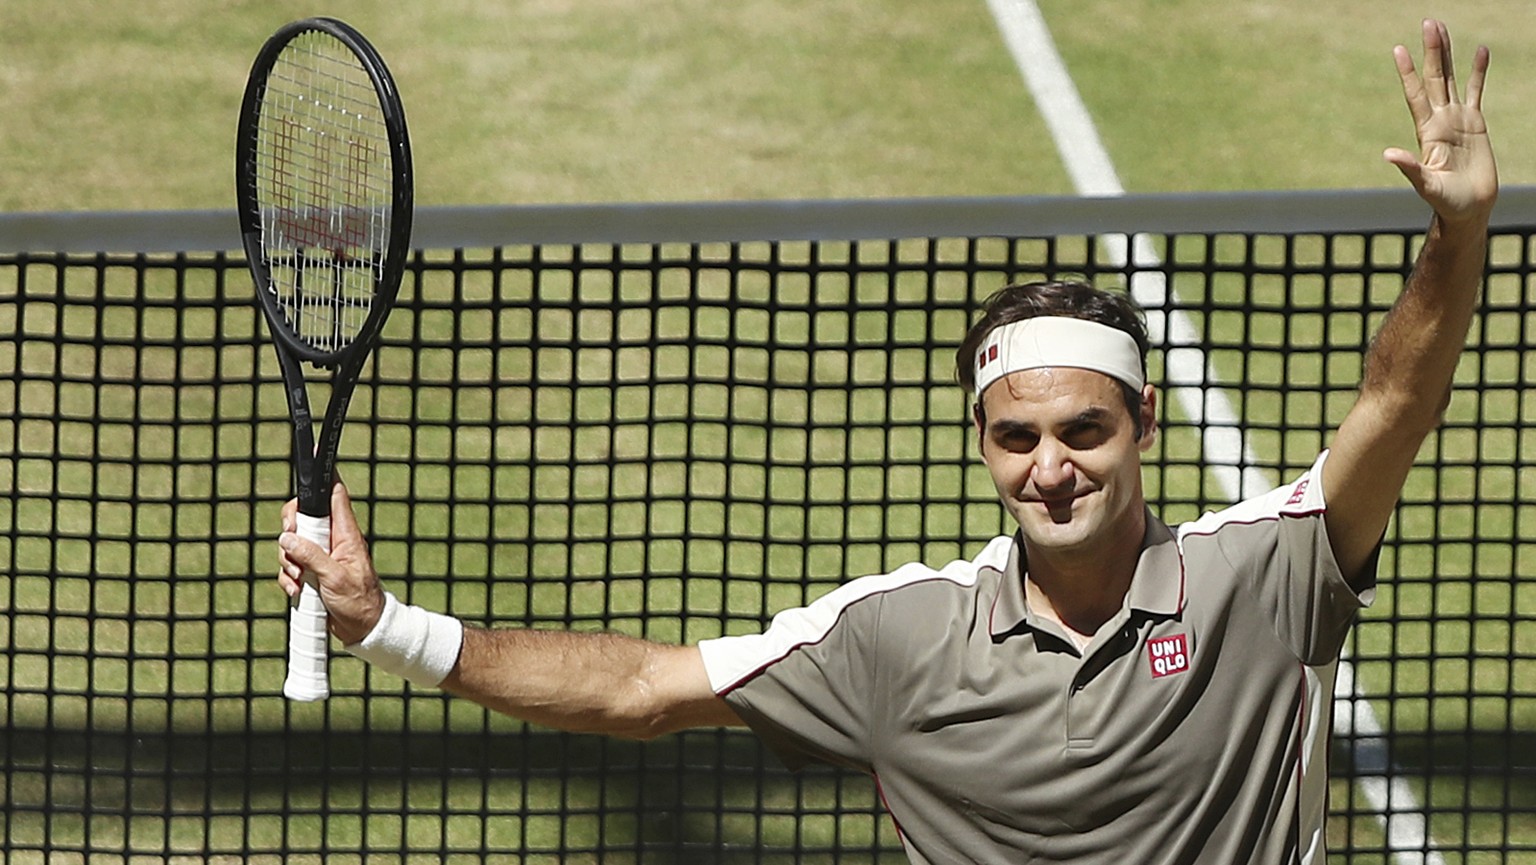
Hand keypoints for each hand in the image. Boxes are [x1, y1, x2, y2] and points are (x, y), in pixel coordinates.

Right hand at [277, 478, 385, 645]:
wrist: (361, 628)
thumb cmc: (359, 602)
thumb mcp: (335, 578)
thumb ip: (312, 556)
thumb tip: (288, 539)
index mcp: (346, 534)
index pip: (335, 496)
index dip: (323, 480)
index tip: (312, 469)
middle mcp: (332, 540)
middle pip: (304, 518)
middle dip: (290, 531)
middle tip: (289, 543)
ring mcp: (320, 555)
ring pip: (292, 544)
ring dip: (288, 561)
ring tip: (299, 579)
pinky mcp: (311, 571)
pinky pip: (291, 566)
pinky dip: (288, 577)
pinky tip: (296, 590)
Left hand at [1384, 19, 1497, 225]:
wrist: (1468, 209)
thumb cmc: (1446, 202)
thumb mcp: (1426, 185)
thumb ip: (1410, 168)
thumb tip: (1388, 154)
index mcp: (1427, 132)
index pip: (1416, 95)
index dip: (1407, 73)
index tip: (1398, 49)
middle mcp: (1439, 120)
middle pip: (1434, 78)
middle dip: (1431, 51)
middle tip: (1429, 22)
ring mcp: (1457, 120)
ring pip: (1451, 79)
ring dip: (1447, 54)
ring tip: (1441, 27)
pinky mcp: (1476, 124)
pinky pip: (1476, 91)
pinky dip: (1478, 71)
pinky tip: (1479, 51)